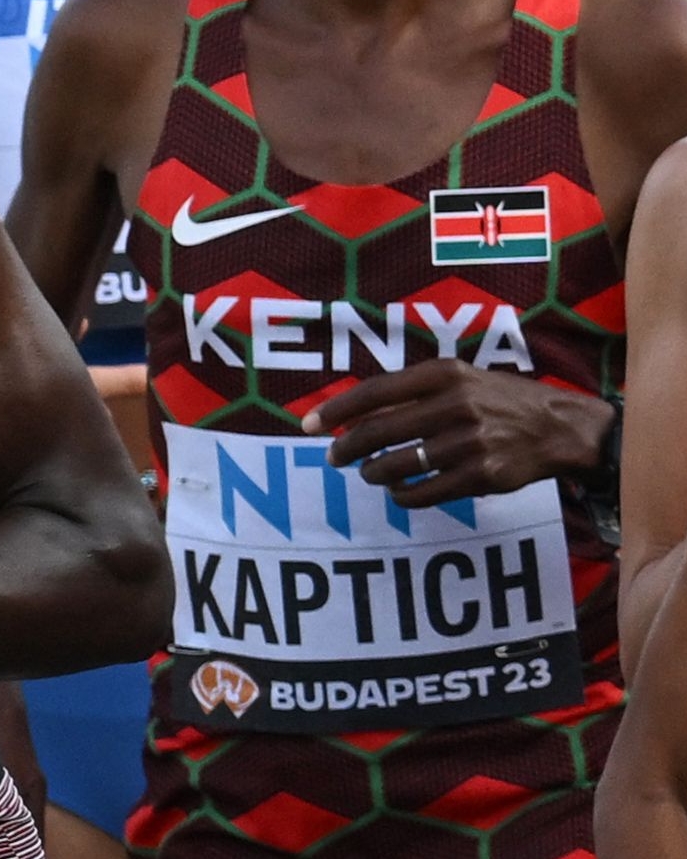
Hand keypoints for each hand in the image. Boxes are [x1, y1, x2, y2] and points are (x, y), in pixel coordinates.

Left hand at [306, 359, 613, 506]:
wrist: (561, 428)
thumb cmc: (500, 400)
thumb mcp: (461, 378)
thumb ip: (414, 391)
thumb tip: (357, 412)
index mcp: (444, 374)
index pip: (375, 391)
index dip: (337, 410)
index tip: (308, 425)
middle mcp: (454, 404)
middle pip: (379, 431)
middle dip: (347, 447)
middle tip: (333, 457)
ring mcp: (468, 442)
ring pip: (398, 464)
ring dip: (374, 472)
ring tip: (369, 473)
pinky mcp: (481, 475)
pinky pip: (425, 492)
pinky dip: (403, 494)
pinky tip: (399, 491)